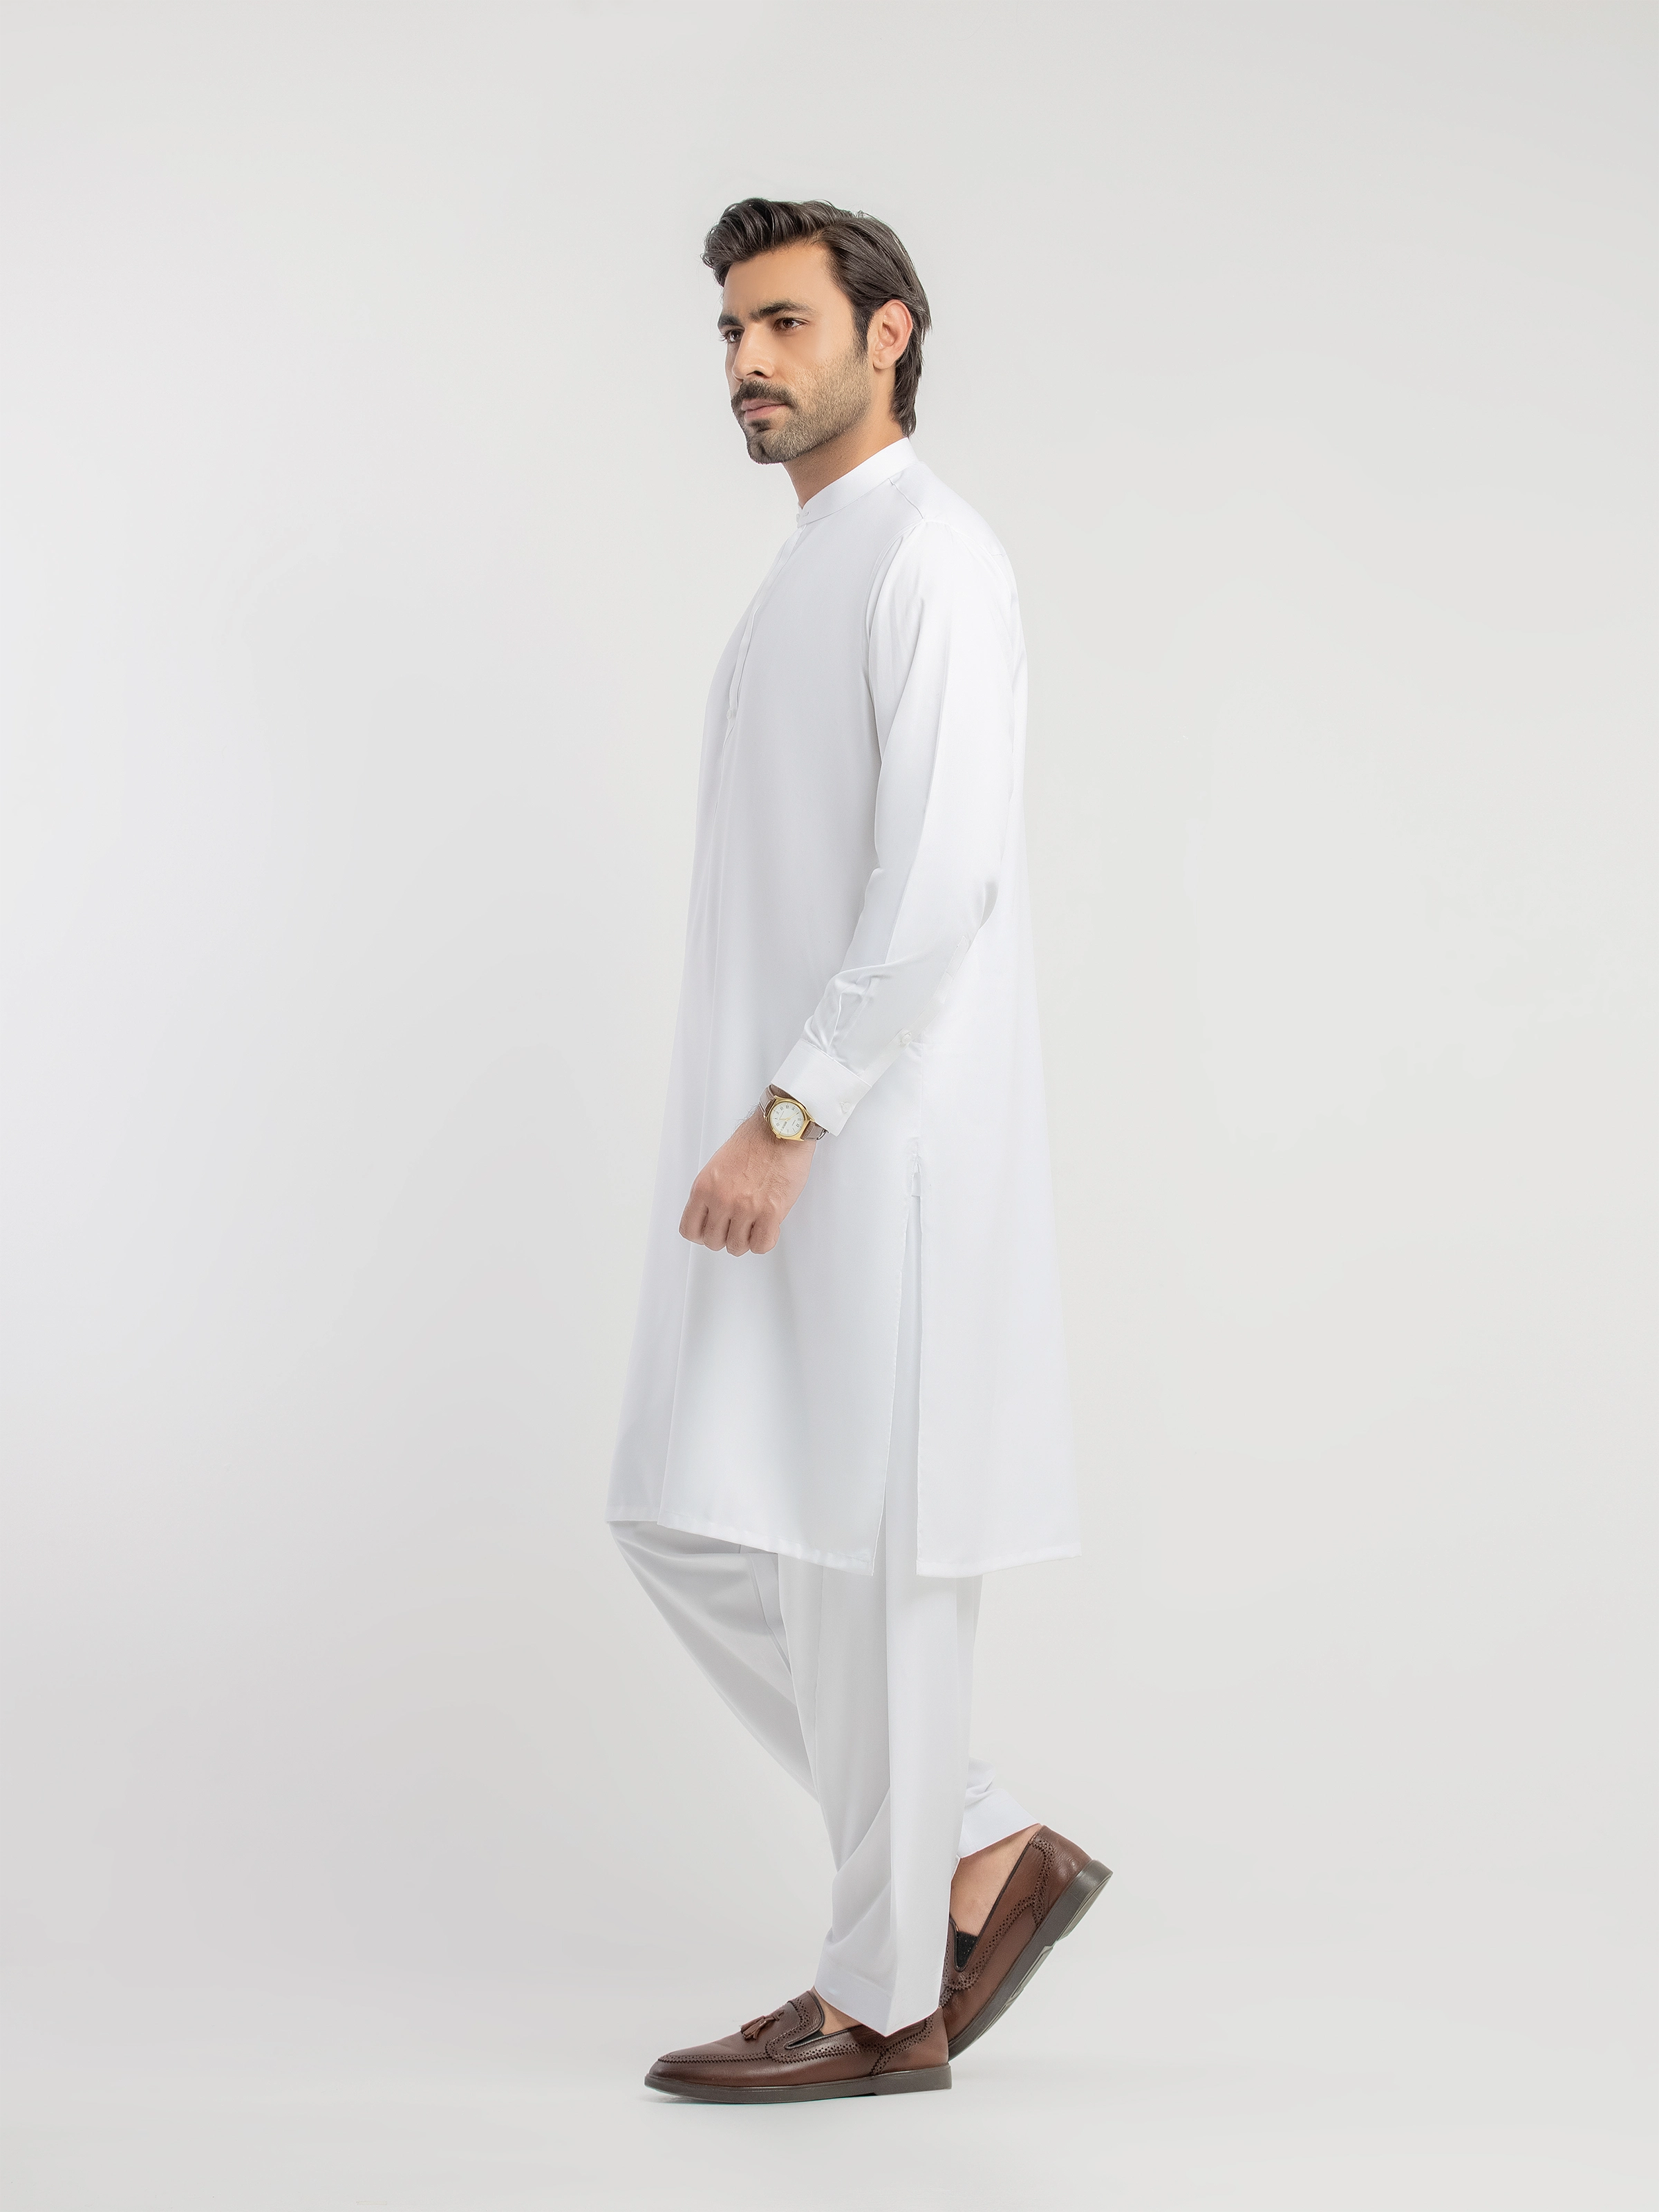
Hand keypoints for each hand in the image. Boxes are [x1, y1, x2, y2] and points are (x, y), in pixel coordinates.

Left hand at [679, 1109, 815, 1255]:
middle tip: (736, 1226)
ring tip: (753, 1225)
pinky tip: (767, 1228)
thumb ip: (712, 1191)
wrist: (782, 1129)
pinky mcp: (771, 1213)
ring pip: (737, 1247)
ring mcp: (746, 1208)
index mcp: (704, 1187)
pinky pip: (761, 1245)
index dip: (701, 1233)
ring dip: (745, 1240)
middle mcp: (721, 1199)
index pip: (689, 1229)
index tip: (710, 1229)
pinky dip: (764, 1241)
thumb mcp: (718, 1165)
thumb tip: (713, 1214)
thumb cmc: (756, 1139)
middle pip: (713, 1241)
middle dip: (725, 1236)